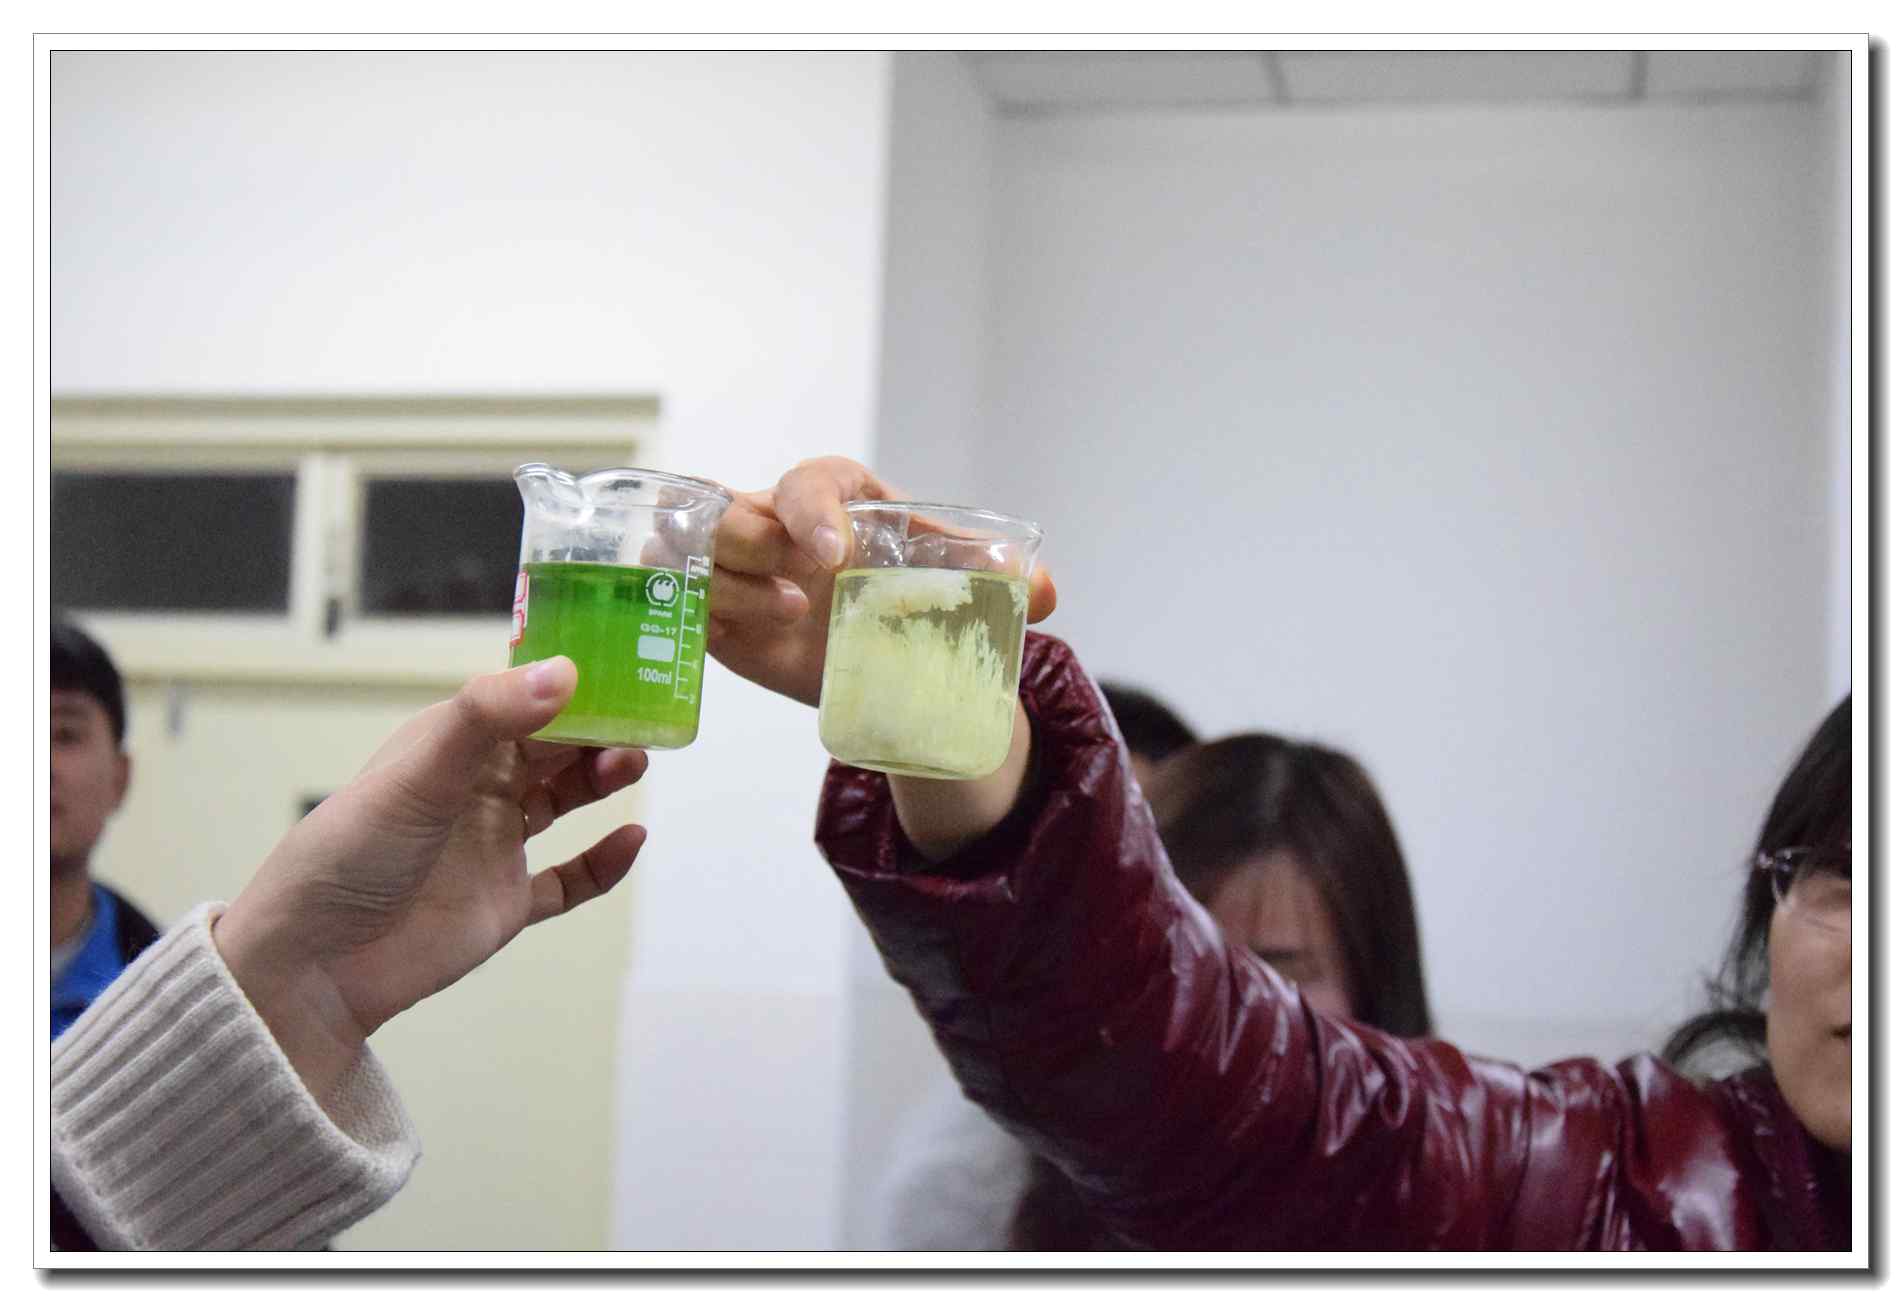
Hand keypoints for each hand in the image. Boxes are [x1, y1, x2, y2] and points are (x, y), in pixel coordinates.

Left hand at [212, 656, 646, 1101]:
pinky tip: (630, 841)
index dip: (571, 687)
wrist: (315, 967)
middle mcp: (473, 790)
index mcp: (447, 746)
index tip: (624, 670)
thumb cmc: (350, 856)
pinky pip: (567, 880)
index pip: (521, 702)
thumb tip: (566, 672)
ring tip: (634, 764)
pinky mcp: (505, 904)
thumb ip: (489, 717)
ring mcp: (491, 847)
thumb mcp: (419, 773)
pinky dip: (602, 864)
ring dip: (601, 781)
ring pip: (564, 803)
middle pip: (552, 750)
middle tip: (642, 722)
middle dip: (598, 731)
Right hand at [706, 456, 1057, 705]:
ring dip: (730, 588)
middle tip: (800, 597)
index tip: (837, 556)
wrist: (884, 653)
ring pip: (694, 552)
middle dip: (754, 545)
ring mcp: (739, 565)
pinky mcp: (717, 612)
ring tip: (786, 619)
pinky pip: (682, 602)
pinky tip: (730, 642)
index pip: (811, 483)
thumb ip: (993, 576)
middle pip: (733, 509)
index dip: (813, 513)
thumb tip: (1045, 590)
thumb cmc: (911, 590)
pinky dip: (696, 619)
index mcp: (838, 498)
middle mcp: (778, 521)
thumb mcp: (951, 579)